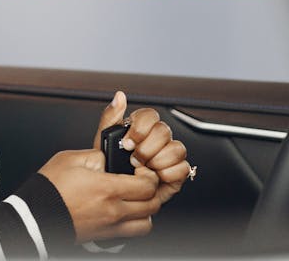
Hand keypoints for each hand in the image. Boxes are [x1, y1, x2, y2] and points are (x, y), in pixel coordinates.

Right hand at [38, 149, 160, 241]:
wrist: (36, 214)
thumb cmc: (50, 187)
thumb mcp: (71, 158)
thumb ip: (96, 155)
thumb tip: (109, 157)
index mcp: (107, 188)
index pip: (147, 185)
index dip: (149, 175)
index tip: (141, 170)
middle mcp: (113, 210)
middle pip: (152, 205)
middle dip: (152, 191)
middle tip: (142, 182)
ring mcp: (110, 226)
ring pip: (147, 223)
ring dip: (147, 210)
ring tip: (137, 199)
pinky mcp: (105, 236)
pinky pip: (133, 233)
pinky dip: (136, 223)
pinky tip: (126, 212)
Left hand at [95, 91, 190, 205]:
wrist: (115, 192)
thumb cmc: (109, 166)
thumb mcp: (104, 141)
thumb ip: (111, 117)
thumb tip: (119, 96)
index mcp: (142, 128)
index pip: (151, 115)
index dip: (140, 128)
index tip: (128, 142)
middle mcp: (158, 139)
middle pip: (164, 131)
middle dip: (146, 148)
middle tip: (133, 159)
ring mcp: (169, 155)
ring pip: (177, 148)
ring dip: (157, 160)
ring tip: (143, 169)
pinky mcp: (177, 173)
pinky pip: (183, 168)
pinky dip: (168, 174)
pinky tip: (155, 176)